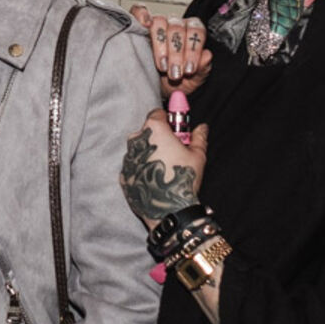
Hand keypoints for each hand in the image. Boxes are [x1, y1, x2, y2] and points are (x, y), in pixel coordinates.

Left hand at [119, 109, 209, 228]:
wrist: (168, 210)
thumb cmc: (183, 179)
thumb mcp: (197, 155)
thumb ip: (198, 137)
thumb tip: (202, 128)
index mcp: (154, 129)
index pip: (157, 113)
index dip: (167, 120)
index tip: (174, 129)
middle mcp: (137, 140)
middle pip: (147, 131)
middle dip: (158, 138)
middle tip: (172, 151)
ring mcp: (127, 158)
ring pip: (139, 149)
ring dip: (149, 153)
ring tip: (164, 168)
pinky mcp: (123, 174)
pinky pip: (133, 166)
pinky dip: (141, 169)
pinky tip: (154, 179)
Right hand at [130, 6, 211, 92]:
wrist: (165, 88)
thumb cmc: (181, 81)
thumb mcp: (195, 79)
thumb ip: (203, 67)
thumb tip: (206, 55)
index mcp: (194, 31)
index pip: (196, 31)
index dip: (193, 50)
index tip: (189, 69)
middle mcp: (177, 23)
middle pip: (177, 28)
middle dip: (176, 54)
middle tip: (175, 73)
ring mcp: (158, 22)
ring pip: (159, 23)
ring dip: (160, 46)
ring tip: (161, 67)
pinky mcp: (140, 24)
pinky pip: (139, 10)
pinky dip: (141, 14)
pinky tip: (144, 24)